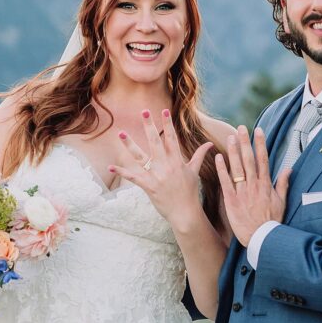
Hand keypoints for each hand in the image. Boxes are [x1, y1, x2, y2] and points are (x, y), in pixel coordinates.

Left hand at [108, 109, 212, 228]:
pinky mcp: (149, 187)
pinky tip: (110, 166)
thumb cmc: (190, 192)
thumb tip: (210, 144)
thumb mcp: (195, 171)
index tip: (164, 110)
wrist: (185, 212)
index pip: (172, 138)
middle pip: (155, 142)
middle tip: (143, 112)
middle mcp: (166, 166)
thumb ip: (200, 155)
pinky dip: (121, 172)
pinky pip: (133, 177)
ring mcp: (156, 176)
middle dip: (149, 126)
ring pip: (141, 157)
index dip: (168, 124)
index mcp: (177, 161)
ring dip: (130, 145)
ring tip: (121, 133)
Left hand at [216, 126, 290, 245]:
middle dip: (245, 142)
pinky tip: (218, 157)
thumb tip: (288, 168)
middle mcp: (254, 185)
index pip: (263, 159)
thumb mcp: (282, 202)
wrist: (262, 238)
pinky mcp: (231, 200)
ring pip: (237, 168)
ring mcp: (243, 192)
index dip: (260, 144)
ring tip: (229, 138)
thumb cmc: (272, 221)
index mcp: (266, 184)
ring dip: (233, 152)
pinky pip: (226, 182)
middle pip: (249, 159)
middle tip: (241, 128)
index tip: (258, 130)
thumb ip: (283, 184)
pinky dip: (222, 169)